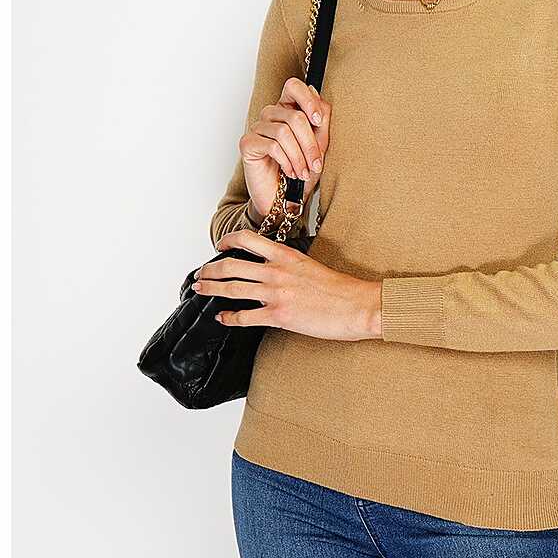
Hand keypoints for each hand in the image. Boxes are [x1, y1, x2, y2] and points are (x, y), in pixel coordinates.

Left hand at [195, 229, 381, 341]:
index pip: (247, 239)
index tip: (219, 245)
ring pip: (231, 289)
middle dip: (210, 270)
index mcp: (286, 255)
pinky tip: (222, 318)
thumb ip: (287, 265)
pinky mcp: (278, 316)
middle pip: (231, 265)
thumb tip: (271, 271)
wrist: (357, 305)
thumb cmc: (340, 288)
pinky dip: (228, 318)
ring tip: (201, 290)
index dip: (227, 241)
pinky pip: (244, 317)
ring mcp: (275, 293)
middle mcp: (276, 271)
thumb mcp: (310, 265)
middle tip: (201, 274)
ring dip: (211, 289)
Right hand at [240, 77, 330, 221]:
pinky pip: (272, 145)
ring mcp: (258, 128)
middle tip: (316, 164)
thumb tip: (317, 95)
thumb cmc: (301, 172)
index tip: (318, 120)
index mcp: (288, 110)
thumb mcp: (319, 146)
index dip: (308, 100)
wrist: (284, 200)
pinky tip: (290, 172)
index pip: (293, 87)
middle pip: (294, 116)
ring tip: (303, 172)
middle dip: (310, 143)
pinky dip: (286, 161)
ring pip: (284, 132)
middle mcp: (271, 116)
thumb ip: (320, 120)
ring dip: (299, 156)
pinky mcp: (247, 143)